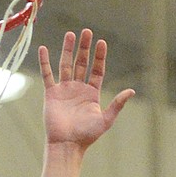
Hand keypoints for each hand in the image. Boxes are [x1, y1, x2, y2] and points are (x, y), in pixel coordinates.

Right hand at [40, 30, 133, 151]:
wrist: (67, 145)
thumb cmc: (87, 136)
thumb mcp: (105, 120)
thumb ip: (117, 104)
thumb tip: (131, 91)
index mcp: (92, 93)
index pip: (97, 70)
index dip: (99, 56)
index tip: (101, 42)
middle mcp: (78, 89)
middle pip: (82, 63)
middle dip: (84, 48)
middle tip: (87, 31)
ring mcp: (64, 90)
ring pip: (66, 64)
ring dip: (68, 49)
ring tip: (70, 34)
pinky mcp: (51, 93)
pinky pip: (47, 74)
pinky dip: (44, 62)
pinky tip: (43, 48)